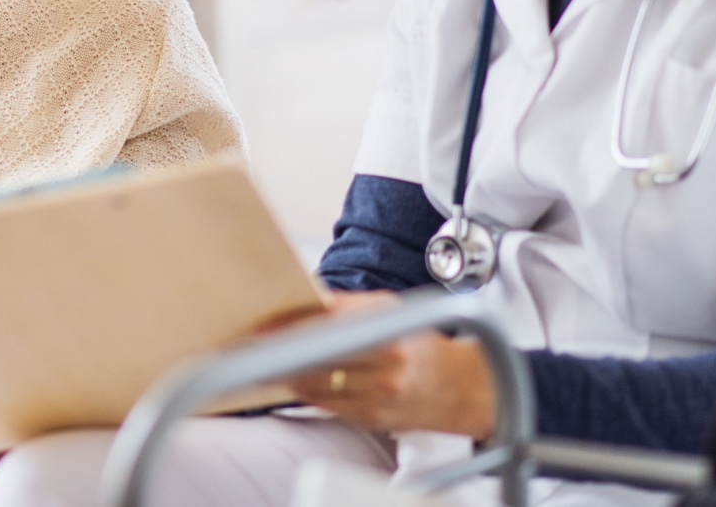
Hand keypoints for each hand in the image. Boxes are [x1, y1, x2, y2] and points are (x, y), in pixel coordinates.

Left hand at [287, 291, 497, 439]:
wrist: (457, 387)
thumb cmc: (419, 341)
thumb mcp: (389, 308)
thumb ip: (347, 305)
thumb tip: (308, 298)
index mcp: (389, 326)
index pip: (330, 324)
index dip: (293, 326)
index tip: (266, 327)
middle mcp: (386, 362)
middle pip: (319, 356)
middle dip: (284, 351)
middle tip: (257, 345)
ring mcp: (380, 394)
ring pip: (318, 385)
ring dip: (289, 374)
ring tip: (269, 363)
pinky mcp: (373, 418)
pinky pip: (328, 404)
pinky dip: (308, 392)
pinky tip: (295, 381)